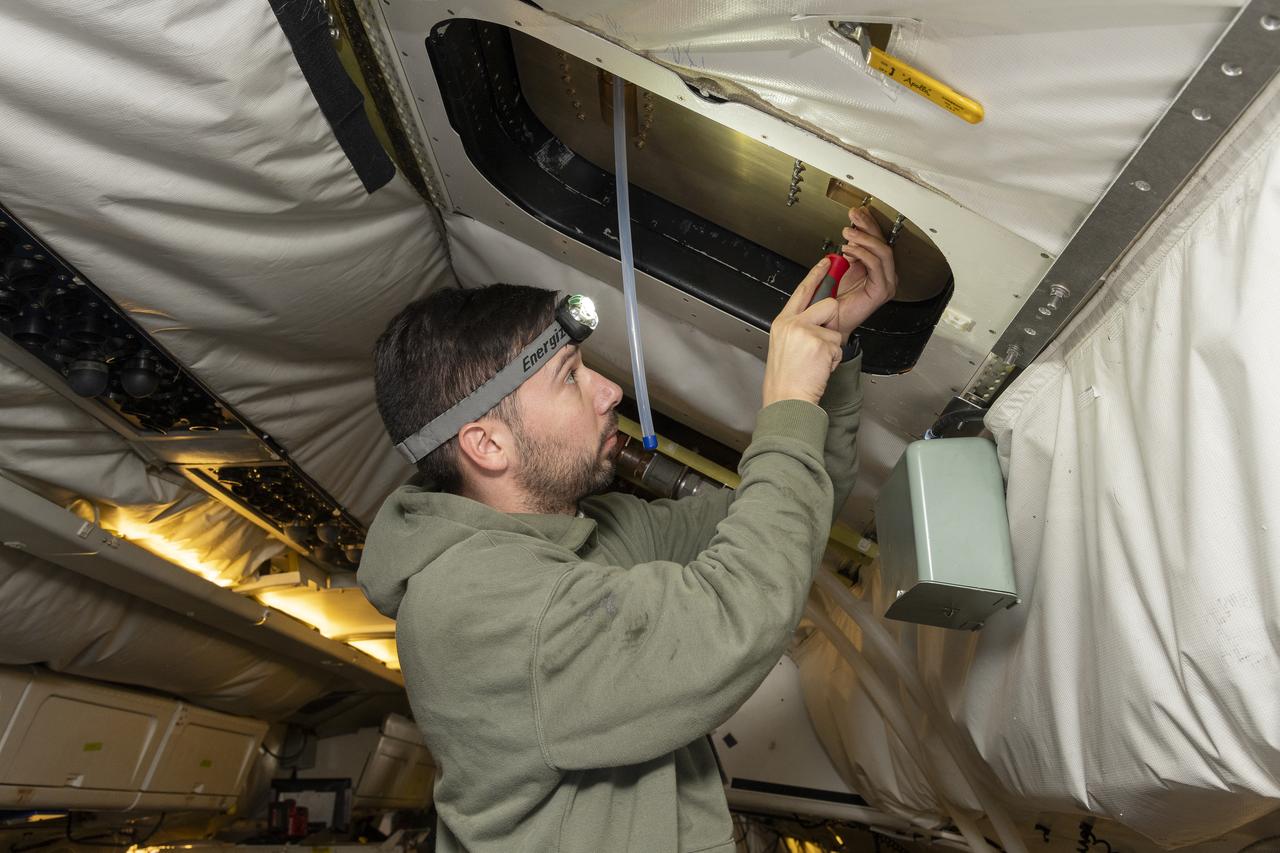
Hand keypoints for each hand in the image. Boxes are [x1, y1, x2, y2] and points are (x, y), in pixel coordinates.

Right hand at [762, 258, 846, 406]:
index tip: (826, 262)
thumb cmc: (787, 378)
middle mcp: (793, 324)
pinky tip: (818, 367)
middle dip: (831, 320)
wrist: (787, 399)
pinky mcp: (821, 343)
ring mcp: (806, 332)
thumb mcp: (784, 345)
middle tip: (822, 338)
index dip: (816, 275)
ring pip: (835, 328)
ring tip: (816, 360)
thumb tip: (819, 316)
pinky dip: (832, 359)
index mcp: (783, 322)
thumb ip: (799, 326)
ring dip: (831, 346)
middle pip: (827, 304)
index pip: (802, 290)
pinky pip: (838, 345)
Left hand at [831, 206, 897, 338]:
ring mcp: (885, 283)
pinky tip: (850, 249)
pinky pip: (876, 265)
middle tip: (853, 216)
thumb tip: (852, 230)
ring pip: (883, 251)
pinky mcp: (881, 290)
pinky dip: (863, 253)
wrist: (829, 319)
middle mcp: (884, 274)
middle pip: (882, 243)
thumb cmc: (833, 298)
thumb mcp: (842, 265)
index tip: (856, 213)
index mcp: (876, 267)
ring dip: (864, 238)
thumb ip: (850, 249)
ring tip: (848, 232)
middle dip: (868, 226)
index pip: (877, 240)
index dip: (868, 224)